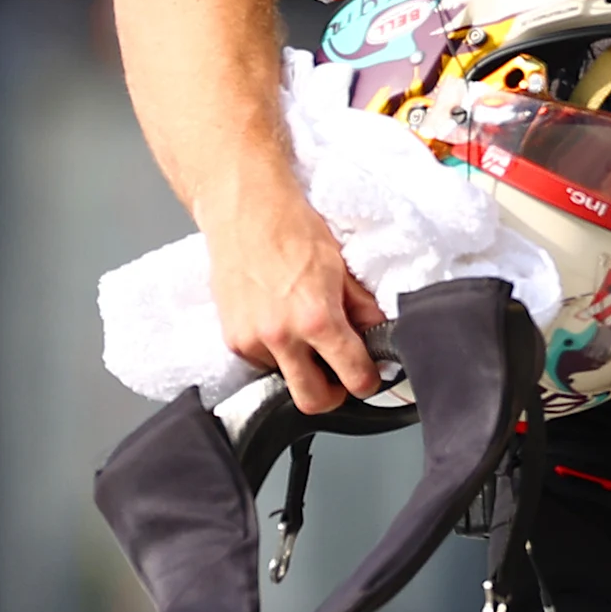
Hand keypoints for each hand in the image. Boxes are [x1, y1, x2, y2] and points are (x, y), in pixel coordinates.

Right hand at [206, 179, 382, 415]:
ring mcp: (251, 341)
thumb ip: (362, 307)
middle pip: (313, 401)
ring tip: (306, 334)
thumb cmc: (292, 228)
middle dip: (333, 394)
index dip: (368, 381)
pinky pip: (261, 362)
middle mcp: (281, 337)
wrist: (245, 210)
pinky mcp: (231, 338)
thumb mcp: (341, 267)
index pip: (353, 376)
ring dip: (300, 368)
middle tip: (341, 376)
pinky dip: (276, 353)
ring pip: (284, 379)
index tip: (370, 376)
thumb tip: (379, 333)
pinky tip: (281, 324)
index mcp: (317, 320)